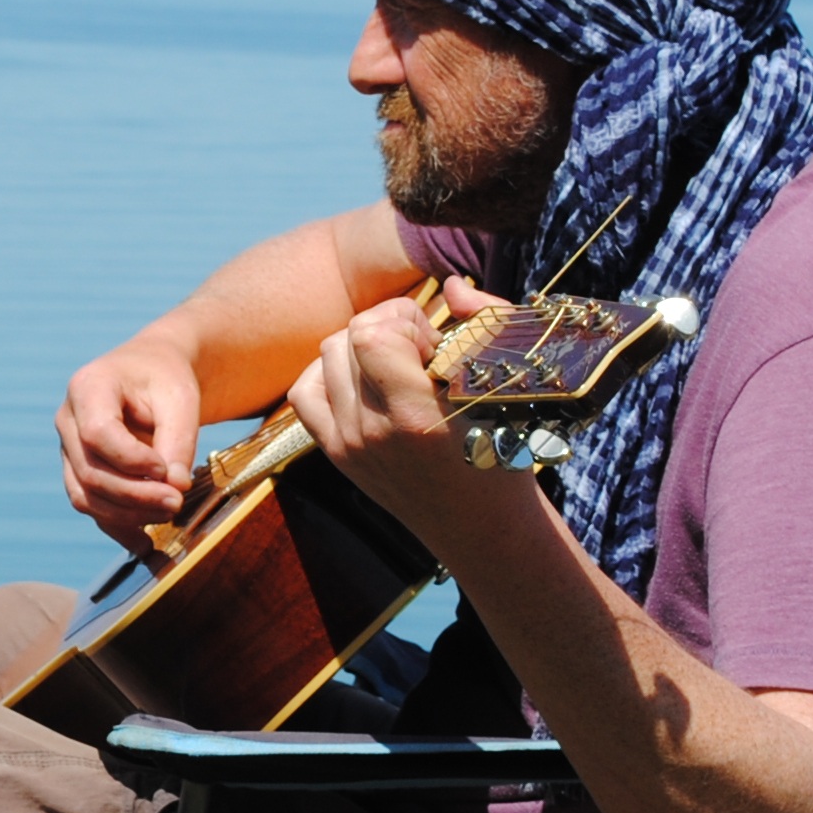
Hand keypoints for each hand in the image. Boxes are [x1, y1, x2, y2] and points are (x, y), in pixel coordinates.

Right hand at [57, 335, 203, 552]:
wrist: (152, 374)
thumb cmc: (165, 379)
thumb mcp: (180, 398)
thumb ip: (178, 441)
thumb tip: (174, 488)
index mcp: (88, 387)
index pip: (97, 434)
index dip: (130, 460)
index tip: (166, 470)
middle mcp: (68, 420)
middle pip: (90, 471)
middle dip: (135, 495)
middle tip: (176, 502)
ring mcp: (69, 449)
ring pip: (85, 496)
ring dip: (127, 514)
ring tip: (169, 513)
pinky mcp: (80, 473)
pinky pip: (92, 507)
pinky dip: (118, 528)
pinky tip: (146, 542)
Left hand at [288, 280, 529, 540]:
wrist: (480, 526)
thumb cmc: (505, 452)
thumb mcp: (509, 385)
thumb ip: (486, 320)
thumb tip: (452, 286)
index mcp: (416, 418)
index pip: (371, 337)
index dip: (402, 320)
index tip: (433, 340)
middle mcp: (372, 433)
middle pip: (346, 338)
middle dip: (386, 326)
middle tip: (420, 350)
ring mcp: (348, 445)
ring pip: (326, 357)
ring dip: (361, 346)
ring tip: (397, 365)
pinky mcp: (335, 453)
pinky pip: (304, 393)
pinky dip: (326, 374)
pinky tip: (362, 379)